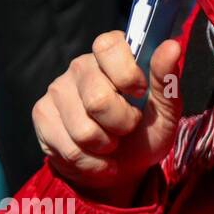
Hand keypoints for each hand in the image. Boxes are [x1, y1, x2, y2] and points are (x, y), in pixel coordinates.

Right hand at [33, 33, 181, 204]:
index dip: (127, 75)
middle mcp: (81, 66)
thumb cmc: (147, 131)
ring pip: (83, 130)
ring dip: (107, 145)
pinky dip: (92, 161)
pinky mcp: (42, 115)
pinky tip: (96, 155)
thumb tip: (172, 46)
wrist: (123, 167)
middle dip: (122, 123)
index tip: (140, 94)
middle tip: (128, 126)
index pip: (108, 45)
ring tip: (112, 141)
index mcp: (113, 55)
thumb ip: (166, 79)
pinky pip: (69, 148)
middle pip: (98, 99)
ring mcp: (57, 89)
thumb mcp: (166, 109)